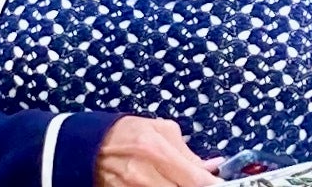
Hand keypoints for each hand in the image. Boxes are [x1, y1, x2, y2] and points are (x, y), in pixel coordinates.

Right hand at [95, 116, 222, 186]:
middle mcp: (144, 175)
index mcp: (156, 150)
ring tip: (181, 181)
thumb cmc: (127, 133)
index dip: (213, 185)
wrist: (90, 146)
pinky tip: (167, 184)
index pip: (195, 179)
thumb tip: (212, 167)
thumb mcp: (160, 130)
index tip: (222, 185)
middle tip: (203, 184)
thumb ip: (187, 151)